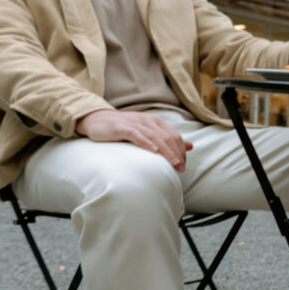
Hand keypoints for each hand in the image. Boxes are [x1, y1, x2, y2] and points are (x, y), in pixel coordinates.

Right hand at [75, 110, 190, 171]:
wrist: (97, 121)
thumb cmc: (125, 129)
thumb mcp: (149, 133)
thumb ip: (168, 139)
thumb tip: (191, 146)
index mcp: (156, 121)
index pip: (174, 136)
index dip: (181, 151)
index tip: (184, 165)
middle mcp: (147, 120)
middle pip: (167, 137)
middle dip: (176, 154)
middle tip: (181, 168)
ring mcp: (134, 123)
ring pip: (155, 137)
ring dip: (166, 151)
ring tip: (173, 164)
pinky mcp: (121, 127)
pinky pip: (136, 135)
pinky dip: (146, 143)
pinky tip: (154, 151)